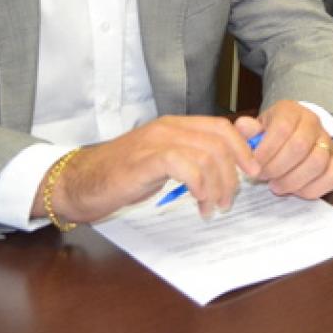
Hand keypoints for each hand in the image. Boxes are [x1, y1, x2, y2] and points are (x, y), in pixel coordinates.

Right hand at [38, 114, 259, 223]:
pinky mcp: (145, 159)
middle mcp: (169, 127)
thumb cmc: (122, 175)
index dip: (243, 148)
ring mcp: (157, 141)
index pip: (222, 127)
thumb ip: (191, 159)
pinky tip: (199, 200)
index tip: (253, 172)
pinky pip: (185, 165)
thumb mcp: (163, 163)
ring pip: (207, 153)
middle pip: (220, 140)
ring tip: (213, 207)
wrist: (79, 182)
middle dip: (234, 172)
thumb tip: (225, 168)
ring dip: (218, 184)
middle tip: (230, 199)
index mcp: (176, 125)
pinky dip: (200, 183)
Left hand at [235, 101, 332, 199]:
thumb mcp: (257, 128)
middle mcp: (313, 122)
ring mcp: (328, 141)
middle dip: (277, 168)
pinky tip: (295, 190)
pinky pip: (332, 177)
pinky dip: (311, 189)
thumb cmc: (272, 133)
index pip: (282, 127)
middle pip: (300, 146)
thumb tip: (243, 126)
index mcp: (291, 111)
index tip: (254, 166)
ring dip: (293, 180)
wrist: (296, 131)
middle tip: (263, 177)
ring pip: (317, 162)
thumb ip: (248, 130)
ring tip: (276, 186)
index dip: (267, 150)